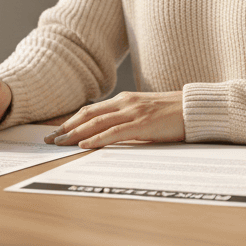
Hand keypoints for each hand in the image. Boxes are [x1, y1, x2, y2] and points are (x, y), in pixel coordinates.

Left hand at [44, 91, 184, 148]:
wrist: (196, 109)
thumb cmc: (174, 114)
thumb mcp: (146, 114)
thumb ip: (128, 121)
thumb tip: (109, 135)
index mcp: (125, 100)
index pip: (90, 110)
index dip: (71, 121)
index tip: (56, 131)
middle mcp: (125, 103)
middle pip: (88, 115)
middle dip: (66, 127)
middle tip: (49, 140)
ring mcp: (133, 112)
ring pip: (96, 123)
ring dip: (75, 134)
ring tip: (60, 143)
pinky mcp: (142, 124)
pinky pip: (114, 132)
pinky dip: (97, 139)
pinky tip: (84, 145)